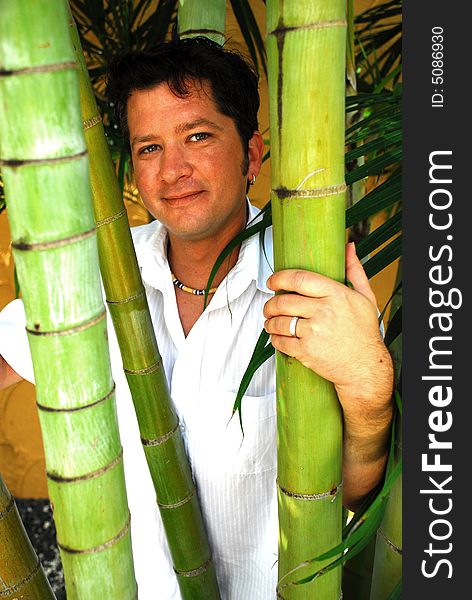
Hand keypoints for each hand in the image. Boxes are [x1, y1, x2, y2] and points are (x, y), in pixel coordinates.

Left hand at [263, 242, 392, 422]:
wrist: (366, 367)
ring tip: (270, 321)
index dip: (280, 278)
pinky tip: (276, 337)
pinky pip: (280, 341)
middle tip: (269, 306)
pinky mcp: (306, 352)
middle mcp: (323, 311)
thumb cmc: (364, 333)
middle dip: (270, 303)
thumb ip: (354, 271)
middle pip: (283, 301)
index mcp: (336, 295)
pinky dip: (274, 339)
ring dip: (269, 321)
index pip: (299, 278)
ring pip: (278, 321)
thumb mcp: (365, 298)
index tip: (273, 281)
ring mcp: (313, 332)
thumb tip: (349, 247)